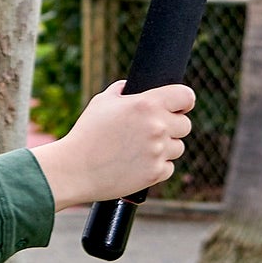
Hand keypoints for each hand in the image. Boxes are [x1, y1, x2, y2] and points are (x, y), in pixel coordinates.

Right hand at [28, 79, 194, 211]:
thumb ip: (124, 90)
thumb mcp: (103, 101)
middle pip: (185, 125)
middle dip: (173, 125)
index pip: (186, 96)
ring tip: (143, 147)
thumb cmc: (87, 133)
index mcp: (147, 104)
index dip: (185, 100)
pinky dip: (158, 166)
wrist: (75, 169)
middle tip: (155, 129)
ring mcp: (157, 152)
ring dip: (166, 147)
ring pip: (178, 147)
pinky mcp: (154, 174)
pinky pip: (169, 167)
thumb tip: (134, 88)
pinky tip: (140, 162)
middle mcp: (157, 127)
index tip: (180, 105)